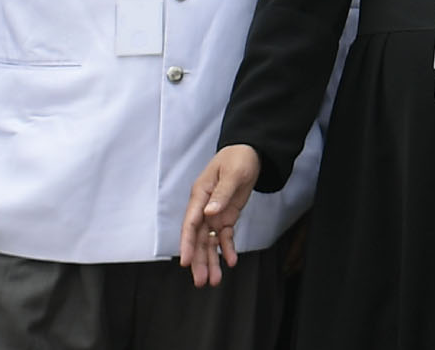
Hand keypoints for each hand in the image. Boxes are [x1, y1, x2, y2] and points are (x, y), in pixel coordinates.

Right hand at [179, 144, 259, 287]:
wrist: (249, 153)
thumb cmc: (238, 158)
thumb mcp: (233, 173)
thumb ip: (222, 193)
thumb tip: (209, 212)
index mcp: (200, 195)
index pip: (190, 223)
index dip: (187, 244)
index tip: (185, 262)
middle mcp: (203, 208)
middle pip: (197, 238)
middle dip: (199, 260)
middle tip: (201, 281)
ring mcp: (214, 214)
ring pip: (209, 242)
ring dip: (211, 260)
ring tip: (214, 280)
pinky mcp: (226, 217)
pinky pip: (225, 237)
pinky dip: (227, 249)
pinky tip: (231, 262)